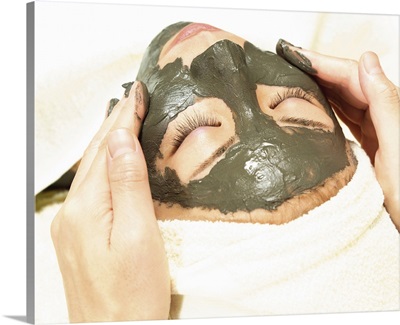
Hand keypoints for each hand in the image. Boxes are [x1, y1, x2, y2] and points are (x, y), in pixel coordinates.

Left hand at [51, 81, 170, 321]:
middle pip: (95, 157)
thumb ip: (128, 184)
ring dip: (108, 143)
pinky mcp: (79, 236)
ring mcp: (72, 225)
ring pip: (92, 171)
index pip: (108, 149)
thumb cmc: (132, 293)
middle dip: (114, 124)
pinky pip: (92, 188)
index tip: (137, 93)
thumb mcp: (139, 236)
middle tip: (131, 99)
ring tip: (122, 120)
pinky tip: (111, 162)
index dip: (124, 119)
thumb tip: (121, 140)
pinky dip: (104, 166)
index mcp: (87, 208)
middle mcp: (72, 212)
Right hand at [277, 40, 399, 230]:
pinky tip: (312, 106)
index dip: (323, 62)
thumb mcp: (396, 144)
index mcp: (390, 110)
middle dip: (317, 70)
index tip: (295, 55)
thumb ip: (384, 102)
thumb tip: (367, 60)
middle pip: (346, 84)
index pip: (352, 76)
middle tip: (287, 61)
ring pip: (343, 100)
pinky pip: (344, 119)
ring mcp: (374, 131)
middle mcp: (382, 116)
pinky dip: (326, 108)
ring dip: (319, 87)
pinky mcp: (366, 146)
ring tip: (293, 77)